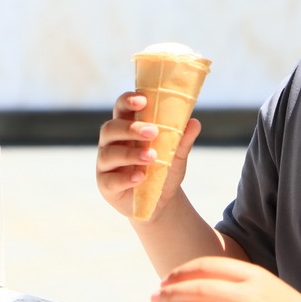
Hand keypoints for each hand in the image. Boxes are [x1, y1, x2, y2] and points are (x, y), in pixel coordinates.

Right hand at [95, 91, 201, 220]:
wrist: (160, 201)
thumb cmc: (163, 169)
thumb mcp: (176, 154)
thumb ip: (182, 139)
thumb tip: (195, 123)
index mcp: (126, 127)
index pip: (121, 108)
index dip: (127, 101)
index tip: (142, 100)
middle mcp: (111, 143)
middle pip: (111, 128)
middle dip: (130, 128)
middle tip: (152, 131)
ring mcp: (105, 164)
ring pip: (109, 153)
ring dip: (131, 154)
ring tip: (152, 157)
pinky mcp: (105, 185)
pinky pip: (110, 180)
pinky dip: (126, 178)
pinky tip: (141, 177)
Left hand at [152, 257, 300, 301]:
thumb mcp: (264, 288)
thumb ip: (234, 285)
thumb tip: (192, 284)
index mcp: (255, 277)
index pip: (211, 266)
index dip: (183, 271)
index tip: (163, 279)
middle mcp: (255, 295)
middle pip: (205, 289)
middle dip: (174, 293)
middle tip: (153, 298)